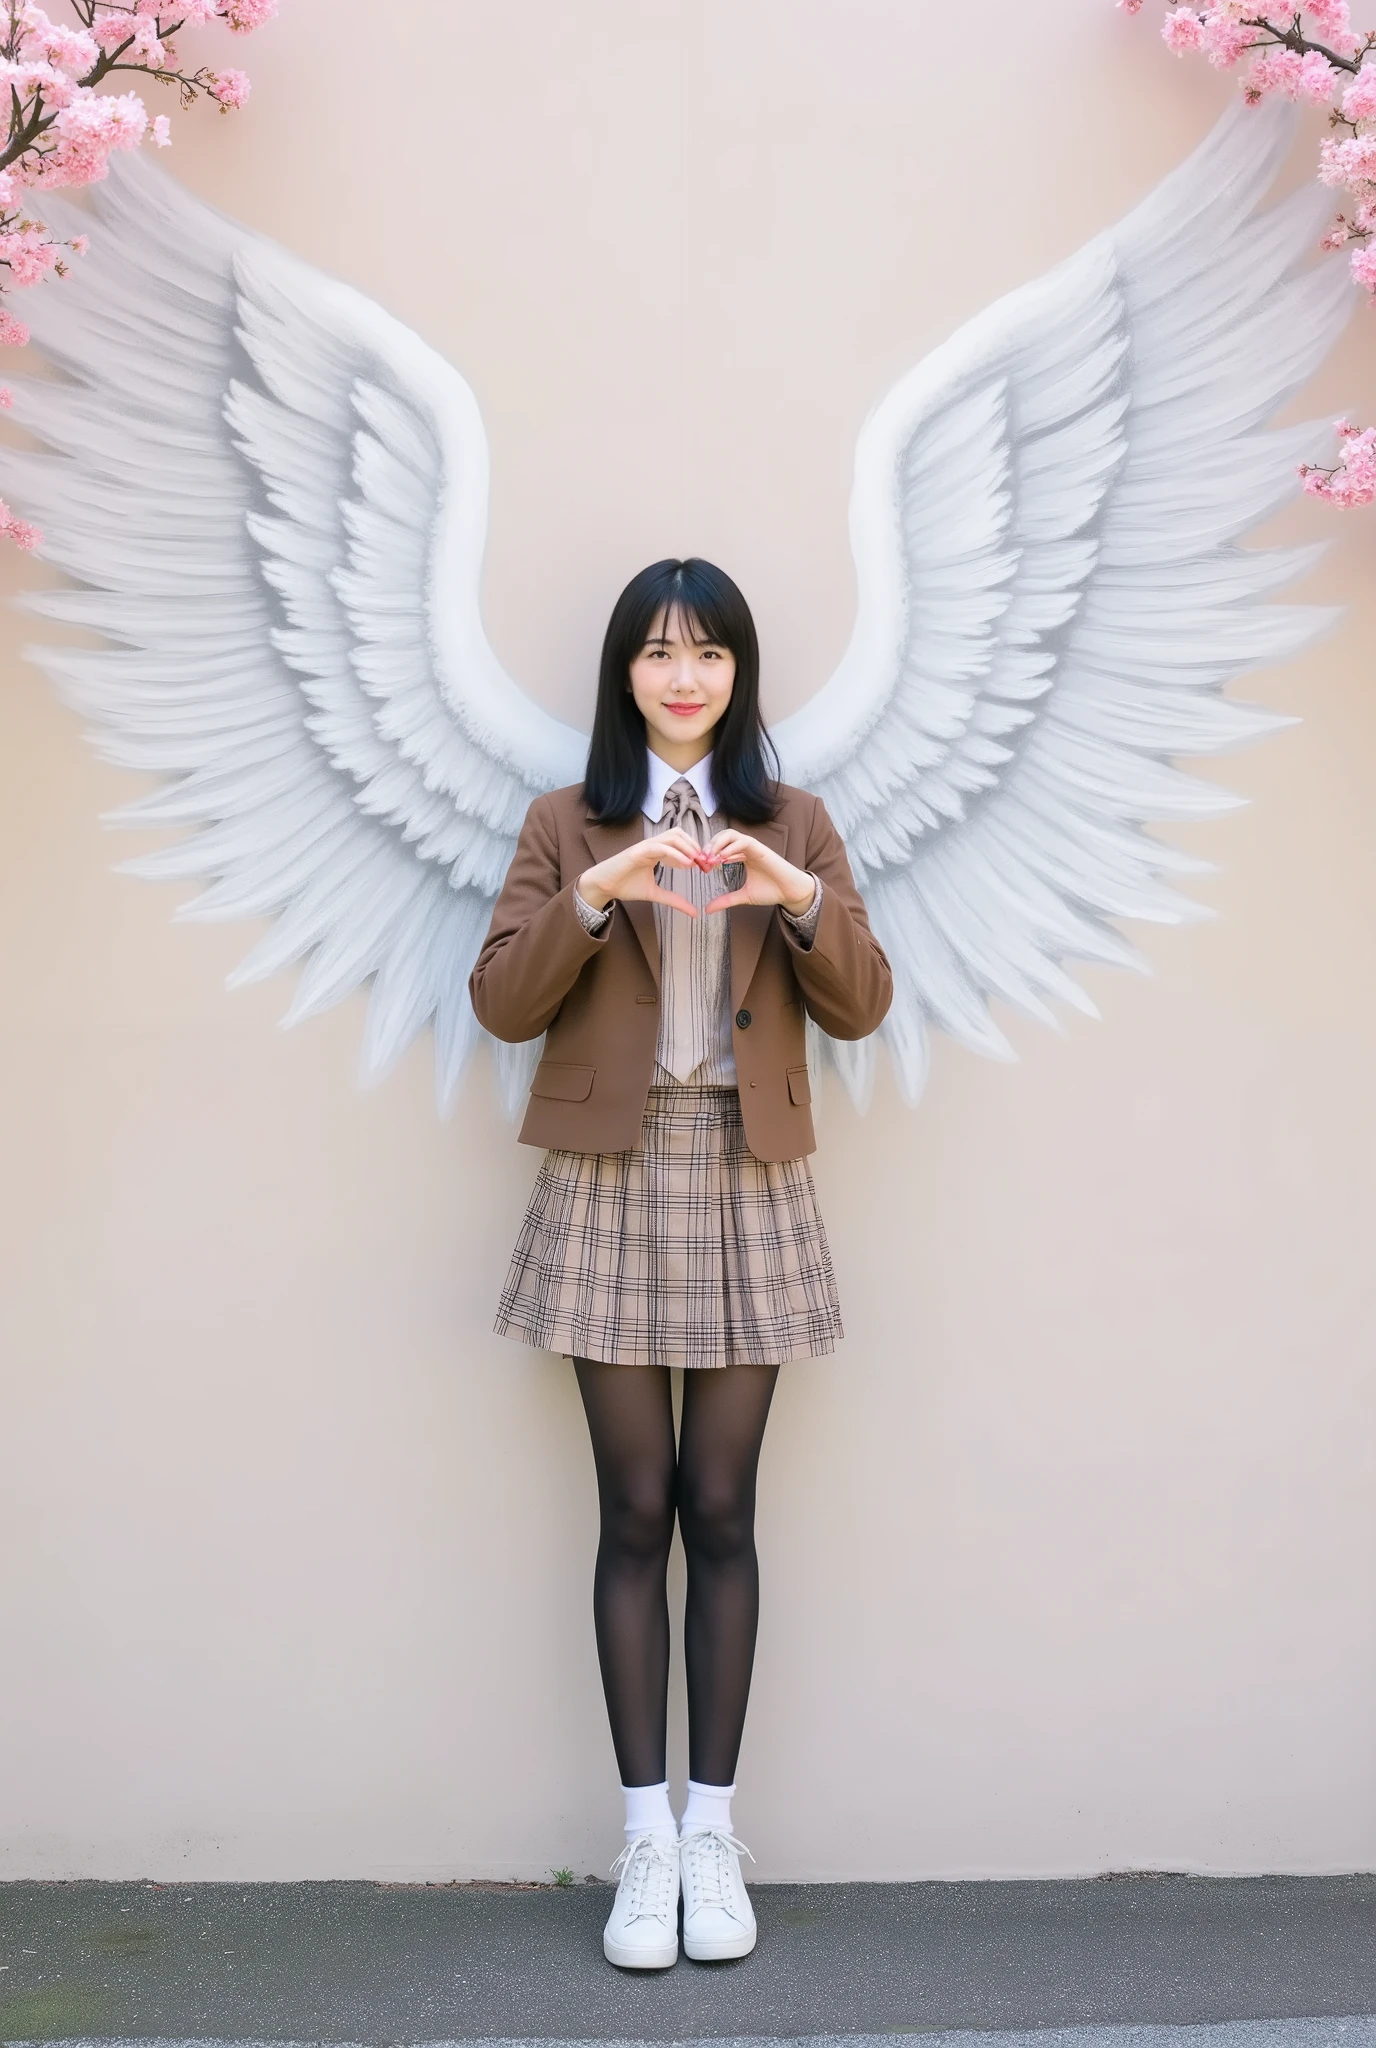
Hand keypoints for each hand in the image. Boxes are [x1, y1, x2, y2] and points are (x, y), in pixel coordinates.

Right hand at [577, 828, 704, 916]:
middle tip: (704, 862)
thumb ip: (674, 900)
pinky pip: (661, 847)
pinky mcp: (638, 850)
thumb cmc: (625, 886)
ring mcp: (645, 845)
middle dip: (694, 845)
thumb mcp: (655, 894)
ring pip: (672, 836)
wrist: (603, 886)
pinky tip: (686, 863)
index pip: (680, 842)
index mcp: (656, 851)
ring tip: (697, 861)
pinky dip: (675, 853)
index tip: (705, 865)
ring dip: (688, 846)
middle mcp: (652, 844)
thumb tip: (694, 912)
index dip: (695, 851)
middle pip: (679, 833)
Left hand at [699, 830, 816, 916]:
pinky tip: (723, 858)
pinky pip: (743, 841)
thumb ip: (726, 900)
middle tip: (702, 858)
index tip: (701, 865)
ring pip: (732, 834)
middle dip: (710, 844)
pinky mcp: (761, 849)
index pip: (721, 846)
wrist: (790, 893)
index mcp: (742, 856)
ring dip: (718, 843)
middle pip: (723, 836)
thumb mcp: (743, 896)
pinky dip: (731, 847)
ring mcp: (754, 847)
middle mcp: (747, 849)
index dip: (709, 852)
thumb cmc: (771, 891)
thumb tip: (707, 909)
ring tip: (710, 856)